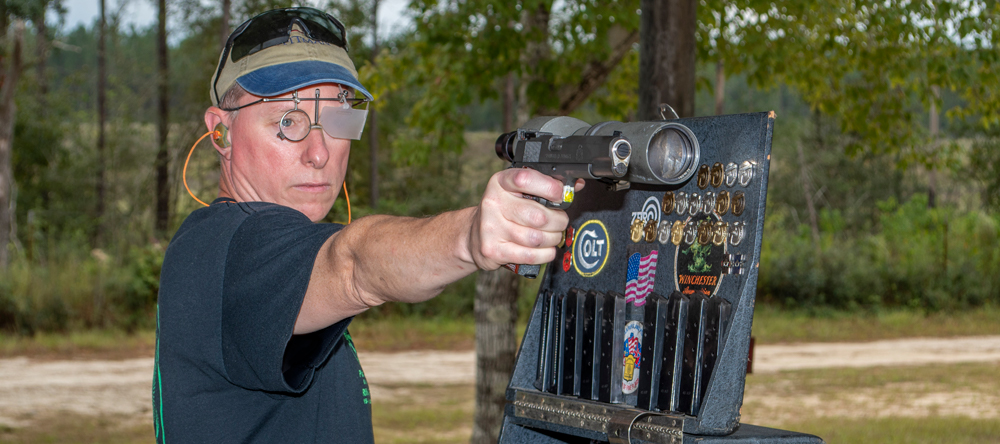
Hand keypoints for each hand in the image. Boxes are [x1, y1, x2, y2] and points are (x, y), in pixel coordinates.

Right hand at [467, 168, 584, 269]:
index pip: (526, 179)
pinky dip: (545, 254)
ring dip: (553, 238)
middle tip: (560, 221)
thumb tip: (575, 185)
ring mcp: (491, 228)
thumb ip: (544, 186)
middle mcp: (493, 203)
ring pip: (537, 238)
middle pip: (539, 216)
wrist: (473, 235)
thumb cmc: (502, 211)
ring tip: (552, 235)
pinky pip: (531, 255)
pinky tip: (545, 249)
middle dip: (558, 220)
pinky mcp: (493, 250)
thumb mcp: (517, 192)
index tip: (561, 194)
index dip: (550, 187)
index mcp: (500, 183)